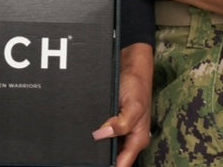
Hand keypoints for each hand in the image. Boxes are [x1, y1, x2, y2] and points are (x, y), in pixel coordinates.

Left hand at [92, 43, 152, 166]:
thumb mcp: (133, 105)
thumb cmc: (137, 85)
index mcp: (138, 138)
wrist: (131, 66)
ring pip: (108, 146)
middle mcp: (130, 137)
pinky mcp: (114, 122)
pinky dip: (96, 134)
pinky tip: (86, 132)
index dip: (111, 166)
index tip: (94, 164)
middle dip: (102, 157)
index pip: (123, 163)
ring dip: (98, 145)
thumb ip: (121, 124)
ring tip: (84, 144)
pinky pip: (104, 134)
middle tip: (86, 155)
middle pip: (115, 157)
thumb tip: (101, 136)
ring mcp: (122, 131)